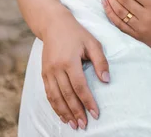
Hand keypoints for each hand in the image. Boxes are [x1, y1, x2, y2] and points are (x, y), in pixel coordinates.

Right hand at [41, 9, 109, 129]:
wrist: (53, 24)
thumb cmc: (77, 33)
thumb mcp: (93, 43)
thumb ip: (100, 62)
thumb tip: (106, 81)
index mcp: (69, 61)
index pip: (80, 86)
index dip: (88, 101)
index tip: (95, 113)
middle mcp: (56, 69)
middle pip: (67, 95)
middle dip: (76, 112)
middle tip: (84, 125)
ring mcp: (48, 72)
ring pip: (55, 97)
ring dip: (64, 112)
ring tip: (73, 124)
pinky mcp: (43, 73)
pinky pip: (48, 94)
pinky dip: (55, 106)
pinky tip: (62, 114)